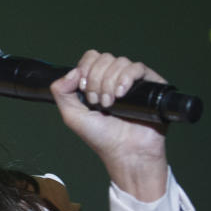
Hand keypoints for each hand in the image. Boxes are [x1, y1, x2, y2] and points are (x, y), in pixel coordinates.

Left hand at [50, 50, 168, 200]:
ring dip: (109, 83)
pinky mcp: (150, 85)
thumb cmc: (101, 137)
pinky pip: (137, 68)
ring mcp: (133, 81)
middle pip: (104, 58)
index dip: (86, 70)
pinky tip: (121, 95)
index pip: (91, 57)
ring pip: (119, 62)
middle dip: (96, 81)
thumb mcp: (71, 115)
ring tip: (110, 104)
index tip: (84, 91)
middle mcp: (115, 78)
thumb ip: (61, 92)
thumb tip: (72, 71)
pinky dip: (126, 78)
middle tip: (98, 102)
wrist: (125, 152)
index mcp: (98, 81)